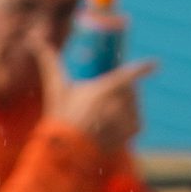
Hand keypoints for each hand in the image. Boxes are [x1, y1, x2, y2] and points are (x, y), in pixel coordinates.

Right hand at [31, 37, 156, 155]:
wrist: (64, 152)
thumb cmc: (60, 116)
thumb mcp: (56, 88)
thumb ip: (49, 62)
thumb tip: (34, 39)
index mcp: (102, 90)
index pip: (128, 75)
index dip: (143, 68)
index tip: (156, 64)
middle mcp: (115, 106)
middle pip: (130, 90)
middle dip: (123, 90)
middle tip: (110, 96)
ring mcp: (123, 122)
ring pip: (134, 106)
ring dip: (127, 106)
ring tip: (109, 112)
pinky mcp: (127, 136)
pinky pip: (136, 122)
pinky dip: (130, 121)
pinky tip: (117, 124)